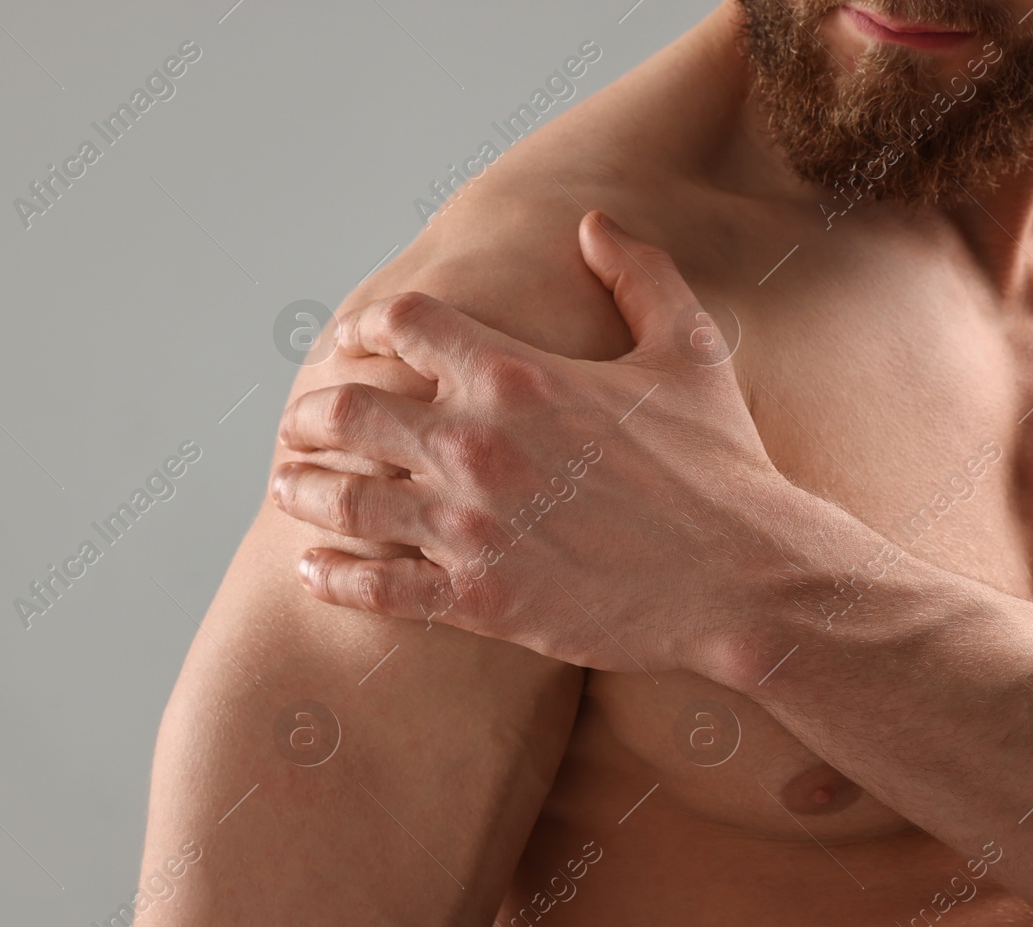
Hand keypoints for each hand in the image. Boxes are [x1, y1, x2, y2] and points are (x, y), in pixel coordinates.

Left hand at [271, 212, 812, 675]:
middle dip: (316, 413)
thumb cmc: (722, 462)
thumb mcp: (690, 348)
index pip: (404, 324)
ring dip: (305, 489)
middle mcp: (476, 444)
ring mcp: (470, 525)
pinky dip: (334, 577)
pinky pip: (379, 588)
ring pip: (349, 501)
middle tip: (300, 422)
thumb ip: (638, 274)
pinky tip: (311, 569)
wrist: (745, 577)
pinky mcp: (478, 598)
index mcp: (517, 374)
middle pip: (351, 411)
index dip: (368, 327)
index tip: (353, 342)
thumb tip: (592, 223)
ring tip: (286, 485)